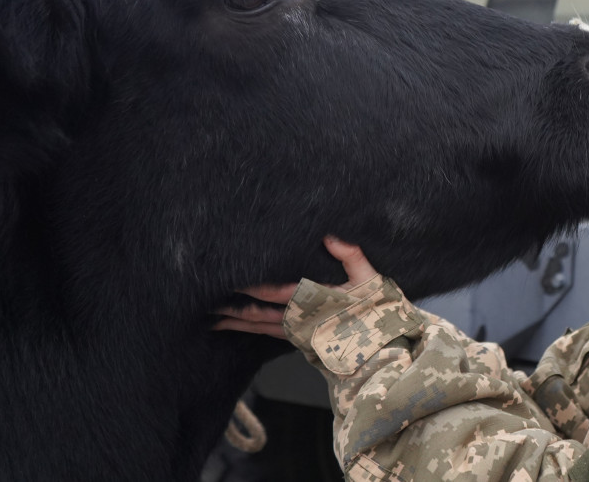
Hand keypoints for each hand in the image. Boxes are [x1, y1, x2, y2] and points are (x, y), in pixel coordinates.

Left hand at [212, 236, 378, 338]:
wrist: (385, 353)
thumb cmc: (379, 313)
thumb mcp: (372, 278)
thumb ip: (351, 255)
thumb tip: (329, 236)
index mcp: (312, 301)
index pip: (271, 292)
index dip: (247, 285)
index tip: (224, 275)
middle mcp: (300, 319)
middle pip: (257, 313)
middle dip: (230, 307)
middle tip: (203, 301)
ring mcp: (299, 334)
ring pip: (259, 327)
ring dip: (235, 322)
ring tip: (211, 317)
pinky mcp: (301, 342)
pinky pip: (269, 335)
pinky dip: (251, 330)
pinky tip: (239, 326)